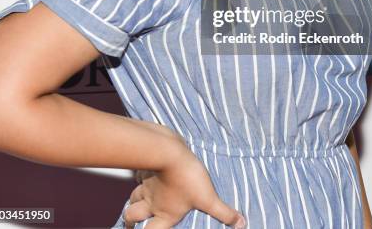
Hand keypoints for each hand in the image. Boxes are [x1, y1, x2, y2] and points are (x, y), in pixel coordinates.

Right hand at [123, 133, 245, 228]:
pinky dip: (139, 176)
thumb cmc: (188, 177)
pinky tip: (143, 174)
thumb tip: (241, 224)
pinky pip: (138, 174)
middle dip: (130, 221)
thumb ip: (224, 212)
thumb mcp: (209, 198)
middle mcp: (152, 202)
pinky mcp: (146, 167)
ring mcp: (147, 184)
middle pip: (132, 216)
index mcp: (165, 213)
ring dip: (133, 200)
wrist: (169, 151)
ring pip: (133, 196)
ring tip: (132, 204)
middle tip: (130, 225)